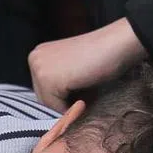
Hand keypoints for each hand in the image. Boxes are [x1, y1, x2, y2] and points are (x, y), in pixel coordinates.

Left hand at [29, 18, 147, 111]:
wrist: (118, 44)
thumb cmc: (101, 56)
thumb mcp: (72, 69)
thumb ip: (59, 83)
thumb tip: (56, 108)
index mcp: (38, 54)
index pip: (42, 89)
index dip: (62, 97)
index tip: (79, 89)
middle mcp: (34, 58)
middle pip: (43, 98)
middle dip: (63, 101)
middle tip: (85, 90)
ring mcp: (39, 69)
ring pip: (49, 105)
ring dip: (68, 105)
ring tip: (86, 89)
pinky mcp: (48, 80)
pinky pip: (57, 108)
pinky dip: (72, 107)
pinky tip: (85, 91)